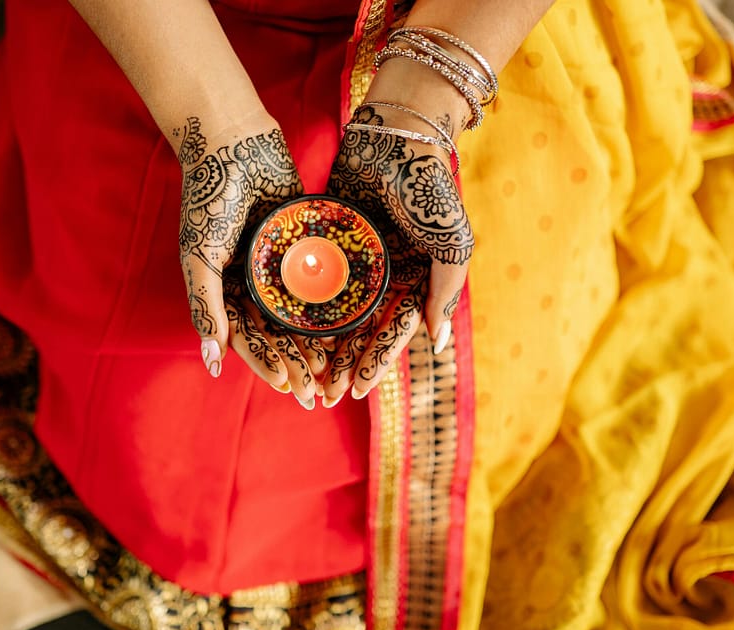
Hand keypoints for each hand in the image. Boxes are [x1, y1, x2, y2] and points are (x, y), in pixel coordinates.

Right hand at [175, 116, 322, 406]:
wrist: (232, 140)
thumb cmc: (209, 198)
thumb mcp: (200, 257)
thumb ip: (205, 307)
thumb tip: (212, 363)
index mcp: (224, 289)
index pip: (247, 338)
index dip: (266, 364)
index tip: (289, 386)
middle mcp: (250, 281)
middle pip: (275, 333)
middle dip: (293, 363)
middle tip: (315, 393)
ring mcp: (276, 263)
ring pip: (298, 313)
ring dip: (312, 341)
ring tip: (332, 367)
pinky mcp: (300, 241)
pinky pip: (317, 277)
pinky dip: (329, 301)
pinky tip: (348, 321)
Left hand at [322, 104, 472, 403]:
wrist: (398, 132)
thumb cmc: (431, 187)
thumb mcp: (450, 241)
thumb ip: (445, 290)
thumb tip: (436, 342)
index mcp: (415, 280)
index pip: (392, 334)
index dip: (375, 363)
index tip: (356, 390)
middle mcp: (384, 275)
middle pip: (360, 330)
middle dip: (343, 363)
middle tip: (323, 393)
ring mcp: (355, 258)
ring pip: (334, 310)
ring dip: (321, 342)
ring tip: (304, 369)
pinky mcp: (330, 237)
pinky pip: (313, 275)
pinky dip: (301, 301)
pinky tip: (283, 325)